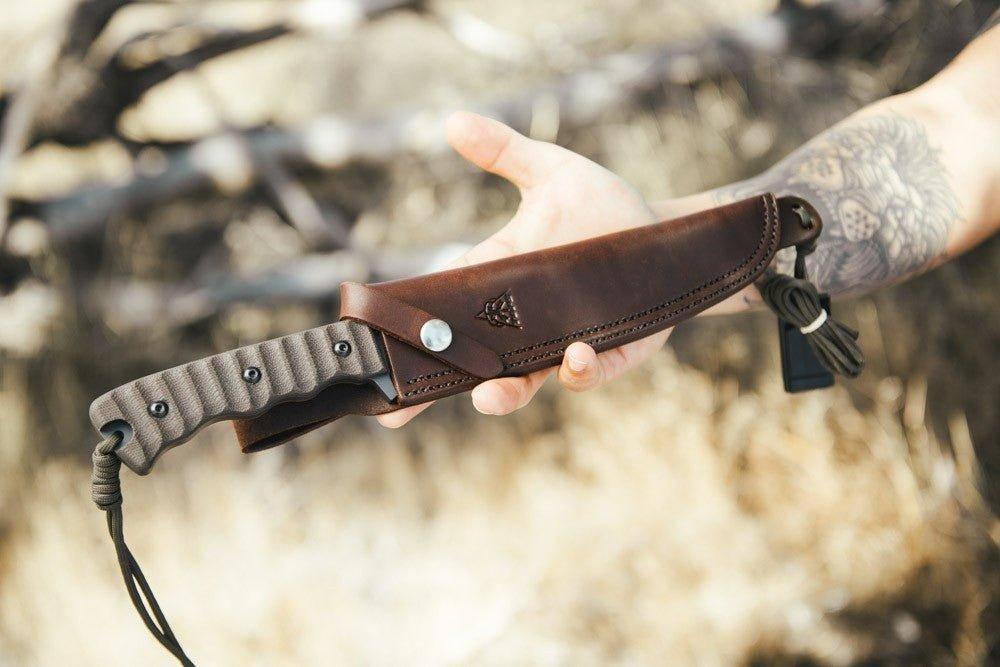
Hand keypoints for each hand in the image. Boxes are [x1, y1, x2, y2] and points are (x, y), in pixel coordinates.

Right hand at [378, 112, 667, 426]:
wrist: (667, 231)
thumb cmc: (603, 204)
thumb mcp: (552, 172)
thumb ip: (504, 151)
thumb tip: (451, 121)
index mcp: (502, 278)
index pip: (445, 310)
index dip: (408, 334)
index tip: (371, 357)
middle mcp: (526, 322)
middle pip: (472, 363)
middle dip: (439, 388)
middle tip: (403, 408)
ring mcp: (565, 341)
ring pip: (524, 382)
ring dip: (504, 395)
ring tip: (488, 396)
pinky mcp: (611, 354)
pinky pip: (588, 373)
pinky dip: (579, 370)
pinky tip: (575, 356)